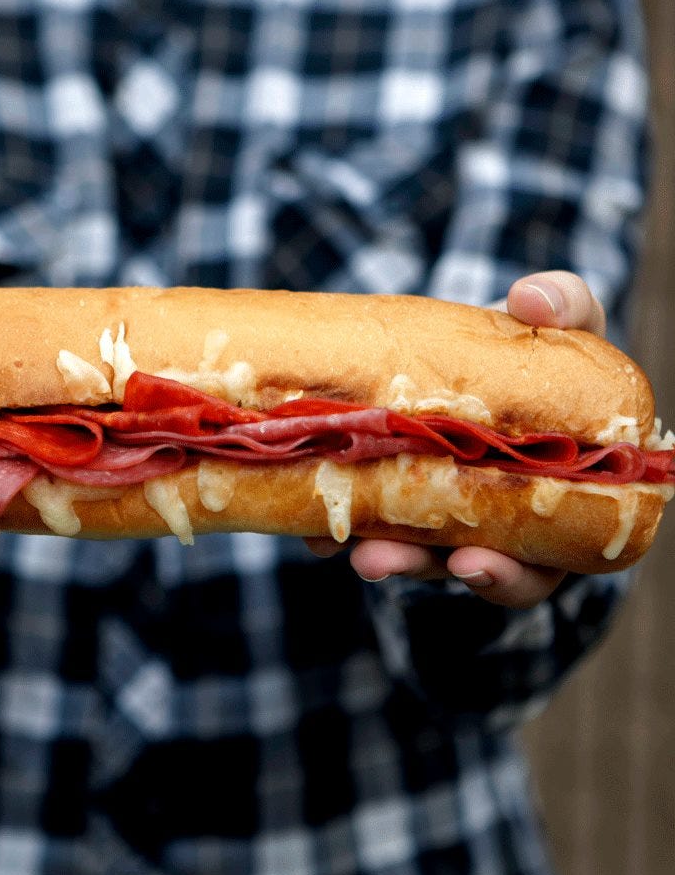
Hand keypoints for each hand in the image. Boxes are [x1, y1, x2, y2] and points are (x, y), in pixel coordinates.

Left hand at [305, 270, 605, 607]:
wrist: (469, 346)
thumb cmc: (530, 346)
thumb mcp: (562, 321)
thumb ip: (564, 306)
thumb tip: (533, 298)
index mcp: (550, 507)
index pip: (536, 567)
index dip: (507, 575)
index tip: (472, 562)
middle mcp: (489, 526)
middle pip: (454, 570)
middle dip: (415, 566)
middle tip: (375, 560)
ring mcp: (433, 516)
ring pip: (403, 550)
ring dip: (369, 549)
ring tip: (336, 544)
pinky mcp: (384, 496)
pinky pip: (358, 520)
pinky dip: (334, 525)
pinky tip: (310, 525)